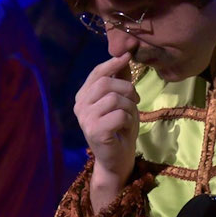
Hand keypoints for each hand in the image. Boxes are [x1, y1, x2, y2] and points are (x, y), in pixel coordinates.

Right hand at [75, 55, 139, 211]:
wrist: (116, 160)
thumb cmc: (119, 130)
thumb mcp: (122, 102)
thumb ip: (120, 81)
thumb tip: (124, 56)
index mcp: (83, 97)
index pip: (97, 73)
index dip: (113, 63)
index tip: (128, 56)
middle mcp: (79, 106)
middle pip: (105, 83)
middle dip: (127, 88)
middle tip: (135, 99)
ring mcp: (85, 119)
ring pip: (114, 98)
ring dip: (129, 106)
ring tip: (130, 116)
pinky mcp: (94, 131)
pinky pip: (119, 115)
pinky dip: (128, 120)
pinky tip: (125, 128)